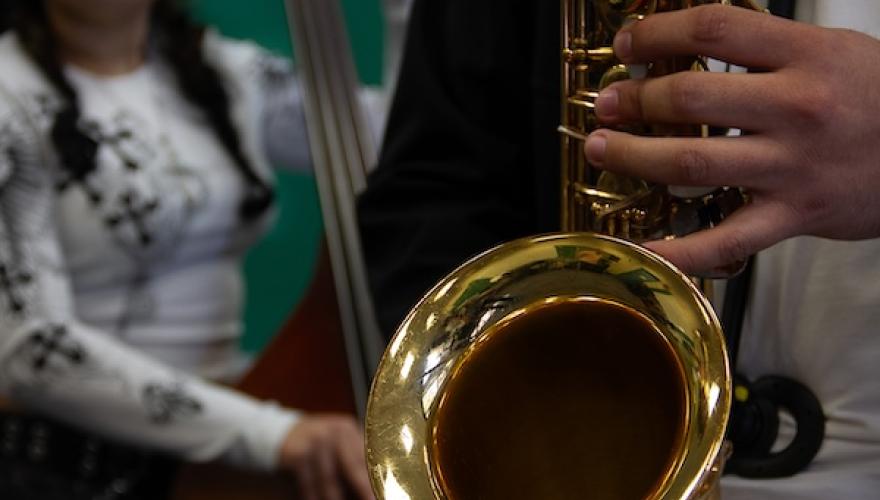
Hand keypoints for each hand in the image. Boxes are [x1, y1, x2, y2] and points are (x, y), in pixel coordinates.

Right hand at [279, 413, 373, 499]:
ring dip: (336, 498)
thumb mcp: (333, 442)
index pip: (368, 455)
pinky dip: (313, 498)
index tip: (383, 493)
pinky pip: (309, 485)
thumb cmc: (311, 444)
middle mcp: (334, 431)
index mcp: (348, 428)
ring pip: (330, 481)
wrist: (271, 433)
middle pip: (353, 467)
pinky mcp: (297, 454)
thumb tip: (371, 487)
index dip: (376, 477)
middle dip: (363, 490)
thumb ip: (352, 458)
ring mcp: (315, 441)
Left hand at [583, 4, 879, 274]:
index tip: (627, 43)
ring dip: (634, 155)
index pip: (715, 29)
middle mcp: (796, 107)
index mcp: (807, 55)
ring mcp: (792, 167)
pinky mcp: (794, 216)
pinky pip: (728, 239)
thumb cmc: (878, 98)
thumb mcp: (832, 51)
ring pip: (692, 162)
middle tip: (605, 103)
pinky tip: (643, 248)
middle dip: (634, 99)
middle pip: (691, 98)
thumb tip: (691, 42)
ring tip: (602, 147)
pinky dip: (682, 250)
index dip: (658, 33)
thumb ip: (766, 47)